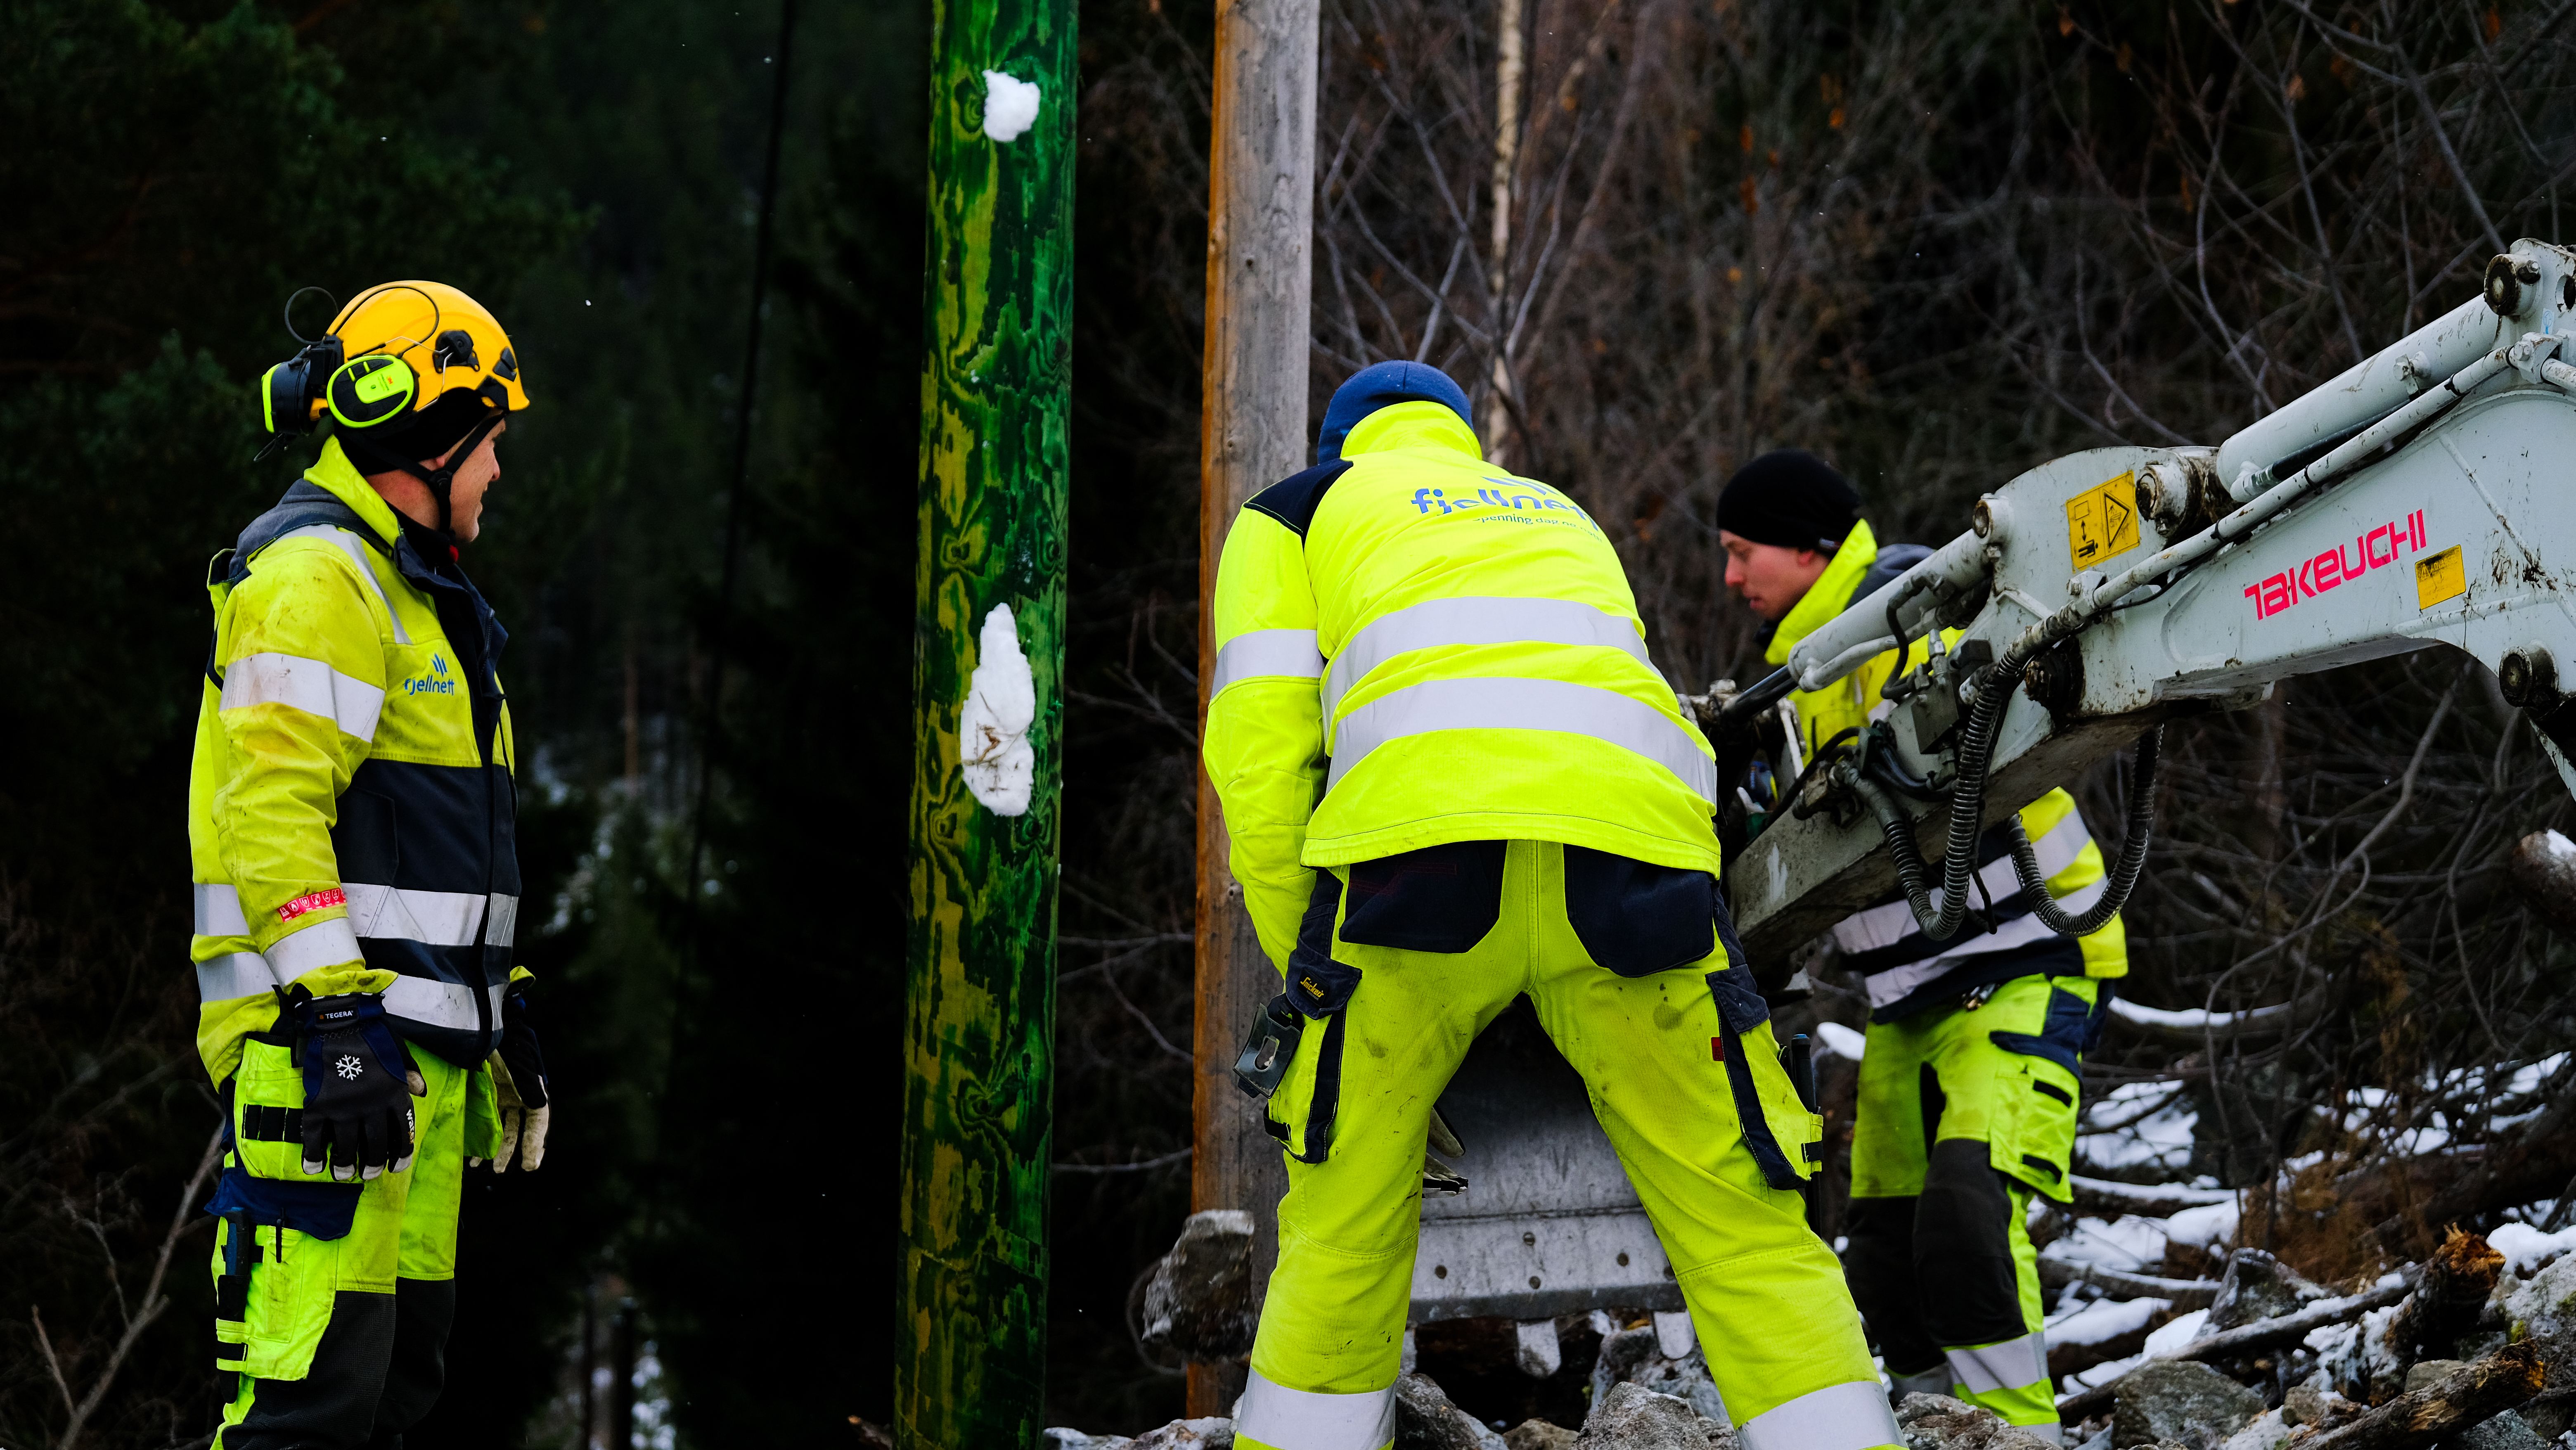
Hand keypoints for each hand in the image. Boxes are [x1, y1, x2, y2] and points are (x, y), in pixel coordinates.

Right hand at [292, 991, 420, 1180]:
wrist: (339, 1021)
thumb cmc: (372, 1036)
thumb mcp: (399, 1053)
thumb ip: (409, 1075)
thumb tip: (421, 1092)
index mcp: (393, 1093)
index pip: (401, 1130)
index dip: (401, 1153)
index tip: (397, 1167)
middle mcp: (371, 1105)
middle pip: (374, 1144)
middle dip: (372, 1164)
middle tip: (369, 1174)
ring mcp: (343, 1107)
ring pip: (345, 1146)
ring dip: (344, 1165)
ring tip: (344, 1175)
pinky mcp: (318, 1104)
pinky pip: (314, 1137)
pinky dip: (312, 1155)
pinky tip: (314, 1168)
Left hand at [483, 982, 548, 1171]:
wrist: (489, 1023)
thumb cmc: (509, 1044)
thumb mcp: (522, 1067)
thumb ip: (531, 1088)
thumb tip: (541, 1110)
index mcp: (533, 1090)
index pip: (538, 1123)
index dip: (535, 1145)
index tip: (530, 1167)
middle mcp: (520, 1094)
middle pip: (519, 1128)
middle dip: (511, 1150)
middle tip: (500, 1171)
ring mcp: (503, 1093)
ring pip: (501, 1126)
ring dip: (494, 1145)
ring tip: (482, 1166)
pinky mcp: (486, 1089)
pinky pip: (485, 1116)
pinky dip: (479, 1132)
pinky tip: (468, 1147)